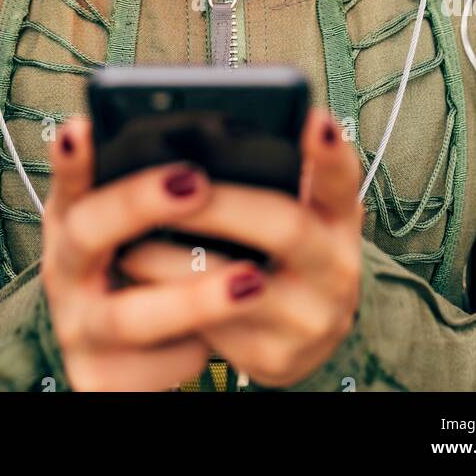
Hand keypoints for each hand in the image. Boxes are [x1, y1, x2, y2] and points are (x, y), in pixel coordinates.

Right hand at [40, 118, 293, 390]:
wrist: (124, 358)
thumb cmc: (142, 268)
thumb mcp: (139, 228)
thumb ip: (160, 188)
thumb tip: (212, 138)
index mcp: (72, 220)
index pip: (67, 181)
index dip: (70, 160)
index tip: (82, 127)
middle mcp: (64, 271)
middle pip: (88, 233)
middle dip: (139, 204)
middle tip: (195, 181)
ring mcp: (79, 328)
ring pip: (128, 315)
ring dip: (191, 297)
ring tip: (249, 280)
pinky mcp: (101, 379)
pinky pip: (151, 369)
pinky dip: (190, 352)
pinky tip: (219, 340)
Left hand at [117, 109, 362, 387]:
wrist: (301, 331)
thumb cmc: (284, 247)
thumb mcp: (298, 208)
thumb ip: (276, 172)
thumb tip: (211, 125)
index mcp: (340, 219)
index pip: (342, 179)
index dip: (330, 152)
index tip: (314, 119)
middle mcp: (336, 269)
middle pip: (285, 227)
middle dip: (221, 205)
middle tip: (173, 183)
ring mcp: (308, 319)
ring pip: (237, 285)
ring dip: (177, 260)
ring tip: (133, 235)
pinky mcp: (272, 356)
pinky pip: (212, 326)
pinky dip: (170, 297)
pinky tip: (136, 275)